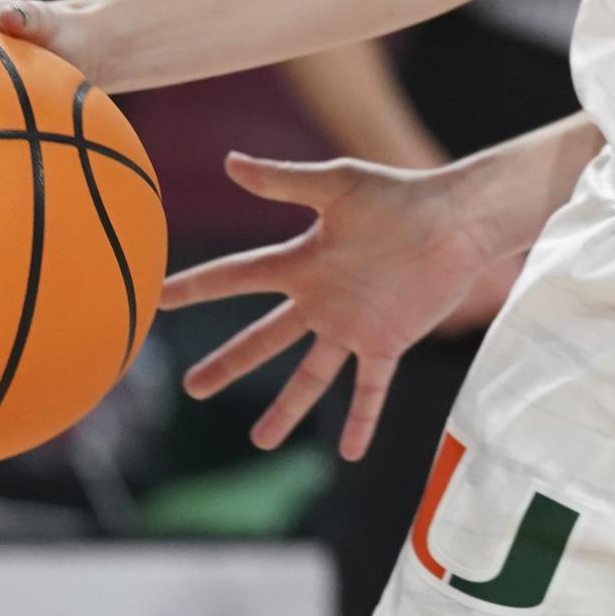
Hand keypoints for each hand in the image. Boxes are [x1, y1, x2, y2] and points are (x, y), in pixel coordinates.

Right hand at [156, 148, 543, 458]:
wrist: (456, 219)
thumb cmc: (400, 194)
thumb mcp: (337, 183)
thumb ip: (283, 180)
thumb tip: (230, 161)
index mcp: (302, 260)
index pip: (238, 276)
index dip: (198, 287)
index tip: (158, 299)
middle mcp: (320, 299)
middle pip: (264, 338)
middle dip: (228, 364)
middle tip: (191, 388)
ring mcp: (352, 325)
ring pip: (310, 375)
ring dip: (287, 409)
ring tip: (261, 443)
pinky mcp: (388, 341)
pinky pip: (370, 389)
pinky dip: (361, 419)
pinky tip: (350, 453)